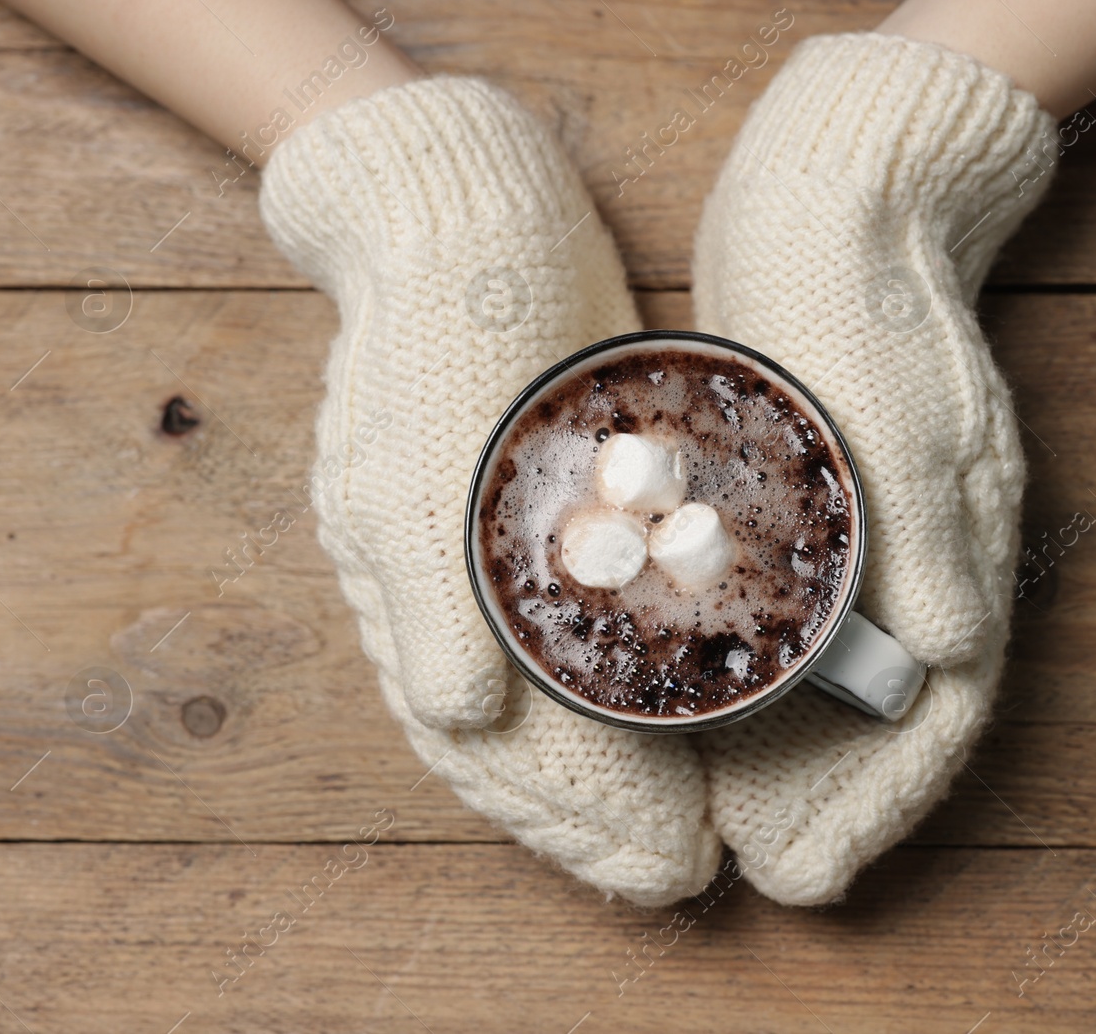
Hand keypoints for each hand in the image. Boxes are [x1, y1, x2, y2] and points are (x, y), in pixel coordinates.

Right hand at [261, 78, 719, 905]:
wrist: (461, 218)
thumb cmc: (436, 327)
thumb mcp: (416, 454)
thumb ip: (426, 590)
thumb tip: (458, 714)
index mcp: (415, 594)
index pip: (487, 747)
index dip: (568, 817)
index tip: (655, 865)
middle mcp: (451, 596)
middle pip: (520, 746)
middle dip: (595, 820)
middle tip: (679, 876)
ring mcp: (496, 562)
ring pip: (550, 707)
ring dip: (609, 780)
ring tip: (681, 836)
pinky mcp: (545, 520)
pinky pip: (581, 636)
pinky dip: (624, 696)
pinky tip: (678, 726)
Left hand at [691, 33, 1055, 903]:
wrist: (841, 179)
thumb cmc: (861, 286)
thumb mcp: (900, 403)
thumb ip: (934, 532)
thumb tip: (959, 652)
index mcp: (955, 538)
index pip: (940, 706)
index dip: (884, 800)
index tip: (824, 872)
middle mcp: (926, 549)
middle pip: (898, 710)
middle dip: (845, 802)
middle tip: (785, 876)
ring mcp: (880, 525)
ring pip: (856, 675)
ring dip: (814, 757)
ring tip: (758, 826)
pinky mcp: (829, 494)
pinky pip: (816, 618)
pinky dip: (784, 682)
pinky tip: (733, 709)